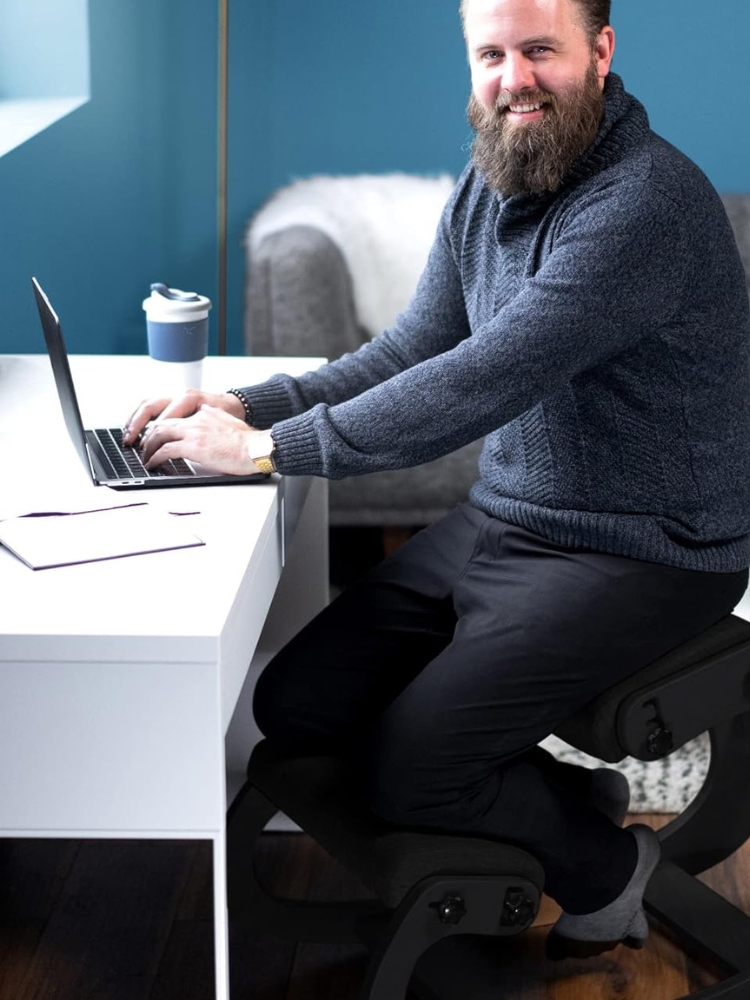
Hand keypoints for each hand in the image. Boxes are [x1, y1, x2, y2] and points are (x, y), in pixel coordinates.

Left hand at [122, 389, 245, 445]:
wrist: (256, 447)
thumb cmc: (249, 443)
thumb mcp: (229, 425)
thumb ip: (215, 423)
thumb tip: (211, 432)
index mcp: (205, 412)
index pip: (177, 417)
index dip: (163, 427)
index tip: (157, 436)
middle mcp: (196, 418)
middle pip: (162, 423)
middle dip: (149, 436)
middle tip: (144, 447)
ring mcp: (194, 431)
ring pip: (159, 434)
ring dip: (149, 447)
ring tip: (146, 457)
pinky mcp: (193, 446)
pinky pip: (165, 450)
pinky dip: (155, 457)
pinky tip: (153, 463)